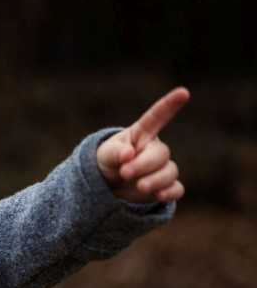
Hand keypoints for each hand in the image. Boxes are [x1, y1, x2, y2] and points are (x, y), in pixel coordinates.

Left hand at [96, 87, 187, 202]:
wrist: (108, 185)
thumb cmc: (107, 162)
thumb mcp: (104, 154)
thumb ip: (114, 152)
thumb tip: (128, 153)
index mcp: (141, 134)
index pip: (156, 117)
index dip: (169, 105)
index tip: (183, 92)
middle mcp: (155, 150)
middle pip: (161, 154)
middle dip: (143, 164)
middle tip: (125, 173)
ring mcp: (162, 168)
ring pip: (170, 172)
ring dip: (155, 180)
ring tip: (139, 187)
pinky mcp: (164, 187)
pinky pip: (176, 189)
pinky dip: (169, 192)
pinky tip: (159, 196)